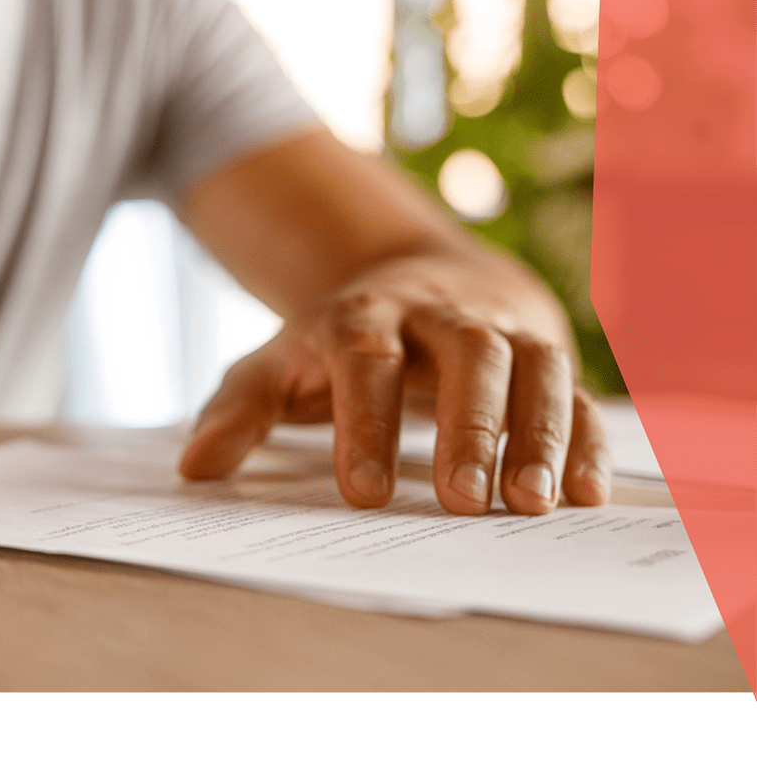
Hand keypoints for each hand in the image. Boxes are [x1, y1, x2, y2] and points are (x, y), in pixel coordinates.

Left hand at [178, 254, 611, 514]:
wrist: (422, 276)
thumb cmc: (340, 341)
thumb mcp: (279, 362)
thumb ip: (240, 410)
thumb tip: (194, 468)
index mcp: (364, 314)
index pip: (366, 358)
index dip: (364, 422)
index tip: (362, 492)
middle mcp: (441, 312)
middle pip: (464, 354)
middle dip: (465, 426)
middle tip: (460, 501)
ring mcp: (502, 328)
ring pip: (532, 367)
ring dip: (537, 433)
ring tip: (530, 505)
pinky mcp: (548, 352)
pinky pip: (578, 391)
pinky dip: (587, 438)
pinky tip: (586, 495)